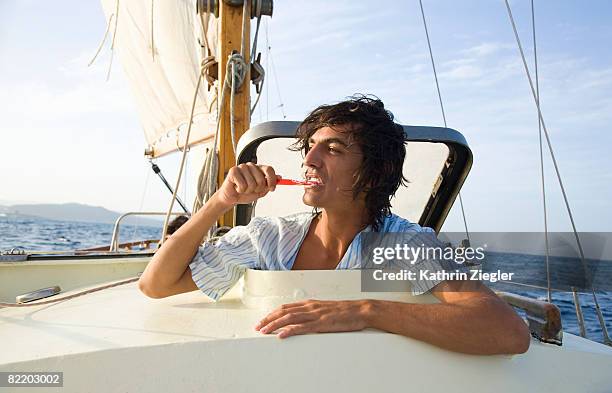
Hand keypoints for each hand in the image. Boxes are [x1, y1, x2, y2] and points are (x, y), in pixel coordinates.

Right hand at [216, 163, 278, 206]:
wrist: (231, 198)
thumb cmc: (245, 193)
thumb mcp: (260, 191)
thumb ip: (269, 184)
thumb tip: (279, 177)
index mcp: (258, 169)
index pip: (269, 169)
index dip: (272, 180)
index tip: (272, 188)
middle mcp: (251, 166)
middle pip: (261, 179)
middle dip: (258, 189)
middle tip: (251, 190)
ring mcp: (242, 167)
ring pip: (252, 183)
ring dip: (248, 191)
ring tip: (243, 189)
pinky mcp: (234, 171)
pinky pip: (242, 185)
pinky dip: (240, 190)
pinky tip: (237, 188)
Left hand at [254, 299, 372, 338]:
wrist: (361, 310)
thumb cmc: (346, 311)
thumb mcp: (326, 310)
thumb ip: (313, 313)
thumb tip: (302, 319)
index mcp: (311, 303)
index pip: (286, 307)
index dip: (272, 313)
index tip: (263, 320)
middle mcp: (310, 307)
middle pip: (284, 311)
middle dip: (269, 319)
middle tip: (258, 327)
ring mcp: (316, 315)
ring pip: (290, 318)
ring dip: (275, 325)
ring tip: (265, 331)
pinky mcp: (322, 323)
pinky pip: (303, 327)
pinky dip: (290, 330)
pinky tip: (282, 335)